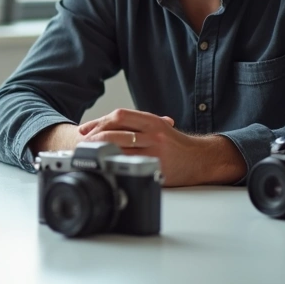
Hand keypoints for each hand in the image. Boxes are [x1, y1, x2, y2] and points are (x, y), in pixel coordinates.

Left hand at [78, 109, 243, 185]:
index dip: (99, 122)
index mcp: (152, 121)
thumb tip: (105, 126)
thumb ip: (137, 125)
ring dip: (101, 151)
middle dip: (95, 137)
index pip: (119, 116)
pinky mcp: (157, 168)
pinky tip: (106, 165)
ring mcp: (155, 152)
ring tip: (90, 154)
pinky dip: (115, 164)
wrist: (201, 159)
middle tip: (83, 143)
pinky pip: (131, 165)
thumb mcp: (159, 126)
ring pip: (120, 148)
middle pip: (116, 131)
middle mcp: (153, 134)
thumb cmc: (176, 144)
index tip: (85, 129)